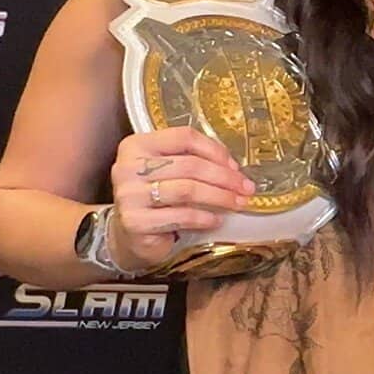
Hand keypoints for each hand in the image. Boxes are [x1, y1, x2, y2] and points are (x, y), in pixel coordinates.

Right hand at [107, 126, 254, 272]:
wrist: (128, 235)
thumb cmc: (155, 199)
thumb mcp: (168, 173)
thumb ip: (192, 161)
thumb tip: (234, 169)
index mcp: (137, 145)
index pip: (184, 137)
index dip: (215, 150)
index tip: (235, 167)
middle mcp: (128, 167)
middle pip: (189, 165)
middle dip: (224, 178)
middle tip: (246, 188)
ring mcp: (128, 195)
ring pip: (187, 190)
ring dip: (220, 197)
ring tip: (238, 204)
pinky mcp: (135, 222)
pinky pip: (181, 216)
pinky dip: (204, 218)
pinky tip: (217, 220)